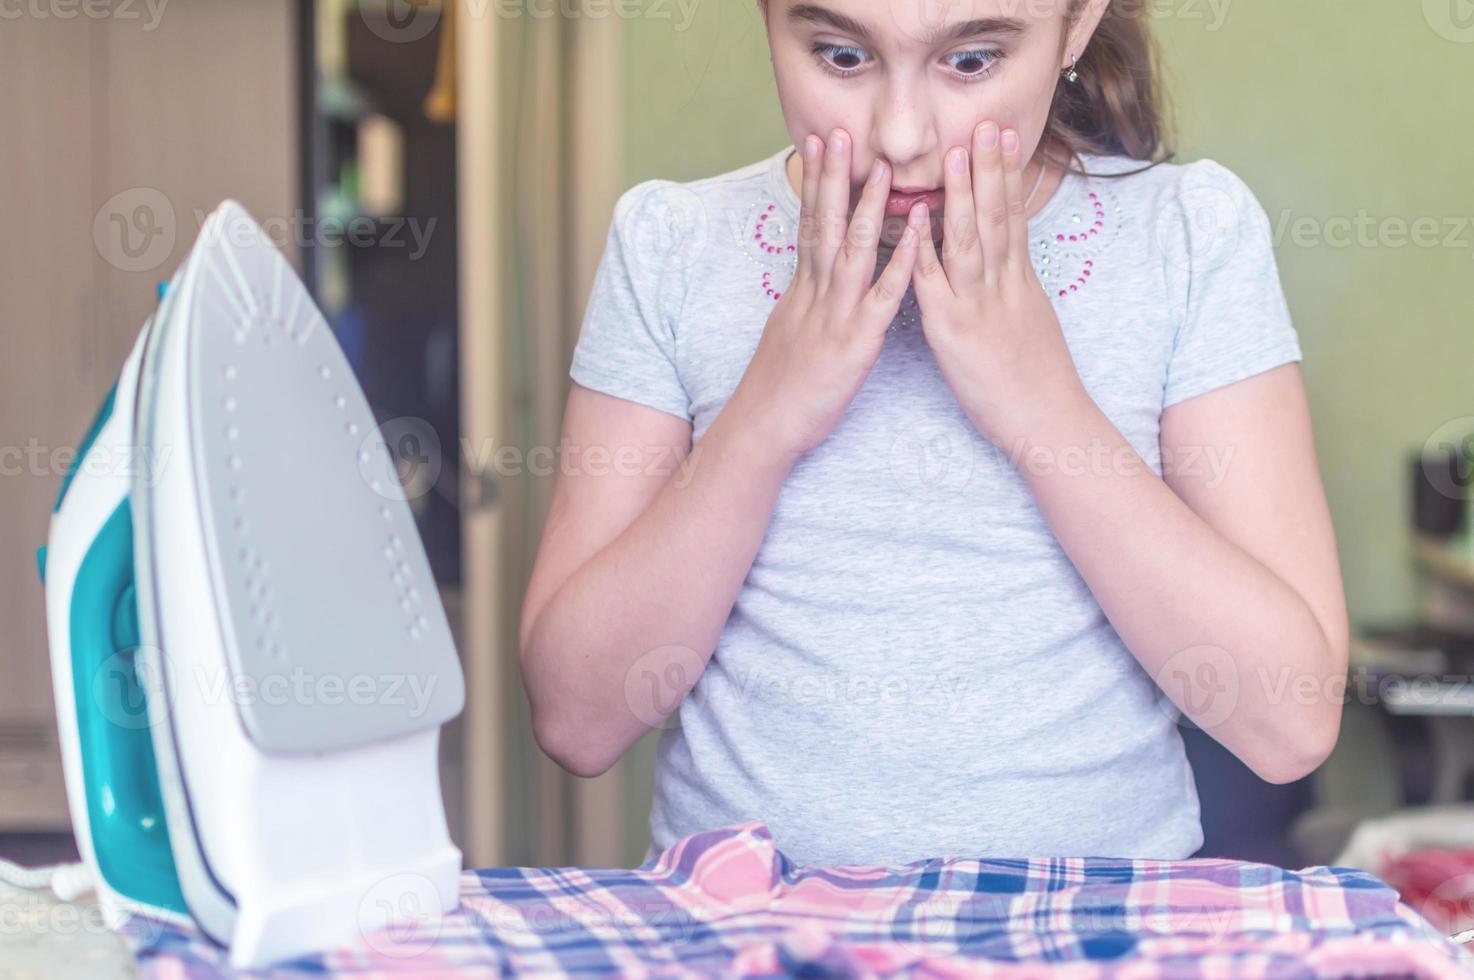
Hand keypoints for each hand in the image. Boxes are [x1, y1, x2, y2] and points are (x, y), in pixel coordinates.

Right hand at [727, 127, 920, 459]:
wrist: (764, 427)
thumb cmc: (780, 388)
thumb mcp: (788, 333)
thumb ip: (806, 301)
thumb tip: (811, 277)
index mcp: (802, 291)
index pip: (808, 224)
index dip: (815, 183)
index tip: (819, 144)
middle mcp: (815, 294)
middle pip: (823, 224)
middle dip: (833, 177)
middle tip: (839, 131)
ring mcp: (834, 316)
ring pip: (850, 251)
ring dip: (865, 207)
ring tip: (880, 167)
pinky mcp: (854, 344)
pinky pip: (880, 298)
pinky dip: (899, 265)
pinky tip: (915, 238)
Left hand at [910, 121, 1089, 449]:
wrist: (1047, 420)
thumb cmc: (1038, 383)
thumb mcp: (1033, 324)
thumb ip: (1018, 293)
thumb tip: (1013, 269)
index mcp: (1019, 282)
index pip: (1014, 217)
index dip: (1008, 175)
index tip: (1004, 138)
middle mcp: (1001, 285)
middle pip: (996, 216)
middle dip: (989, 167)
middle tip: (984, 122)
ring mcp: (977, 305)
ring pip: (970, 238)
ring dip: (962, 193)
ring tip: (956, 152)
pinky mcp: (953, 331)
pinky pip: (935, 284)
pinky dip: (926, 250)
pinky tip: (918, 220)